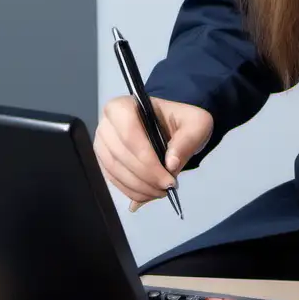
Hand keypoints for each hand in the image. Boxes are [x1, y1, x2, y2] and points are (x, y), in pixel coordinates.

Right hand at [94, 95, 213, 211]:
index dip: (147, 160)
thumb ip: (187, 140)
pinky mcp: (104, 160)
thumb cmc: (181, 121)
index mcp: (125, 105)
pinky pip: (113, 179)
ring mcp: (103, 142)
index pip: (129, 133)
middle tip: (166, 187)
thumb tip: (170, 164)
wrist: (172, 127)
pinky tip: (148, 194)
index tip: (167, 177)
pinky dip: (131, 190)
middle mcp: (107, 122)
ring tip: (160, 192)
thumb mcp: (196, 124)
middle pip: (121, 154)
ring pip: (115, 170)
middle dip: (145, 177)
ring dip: (138, 187)